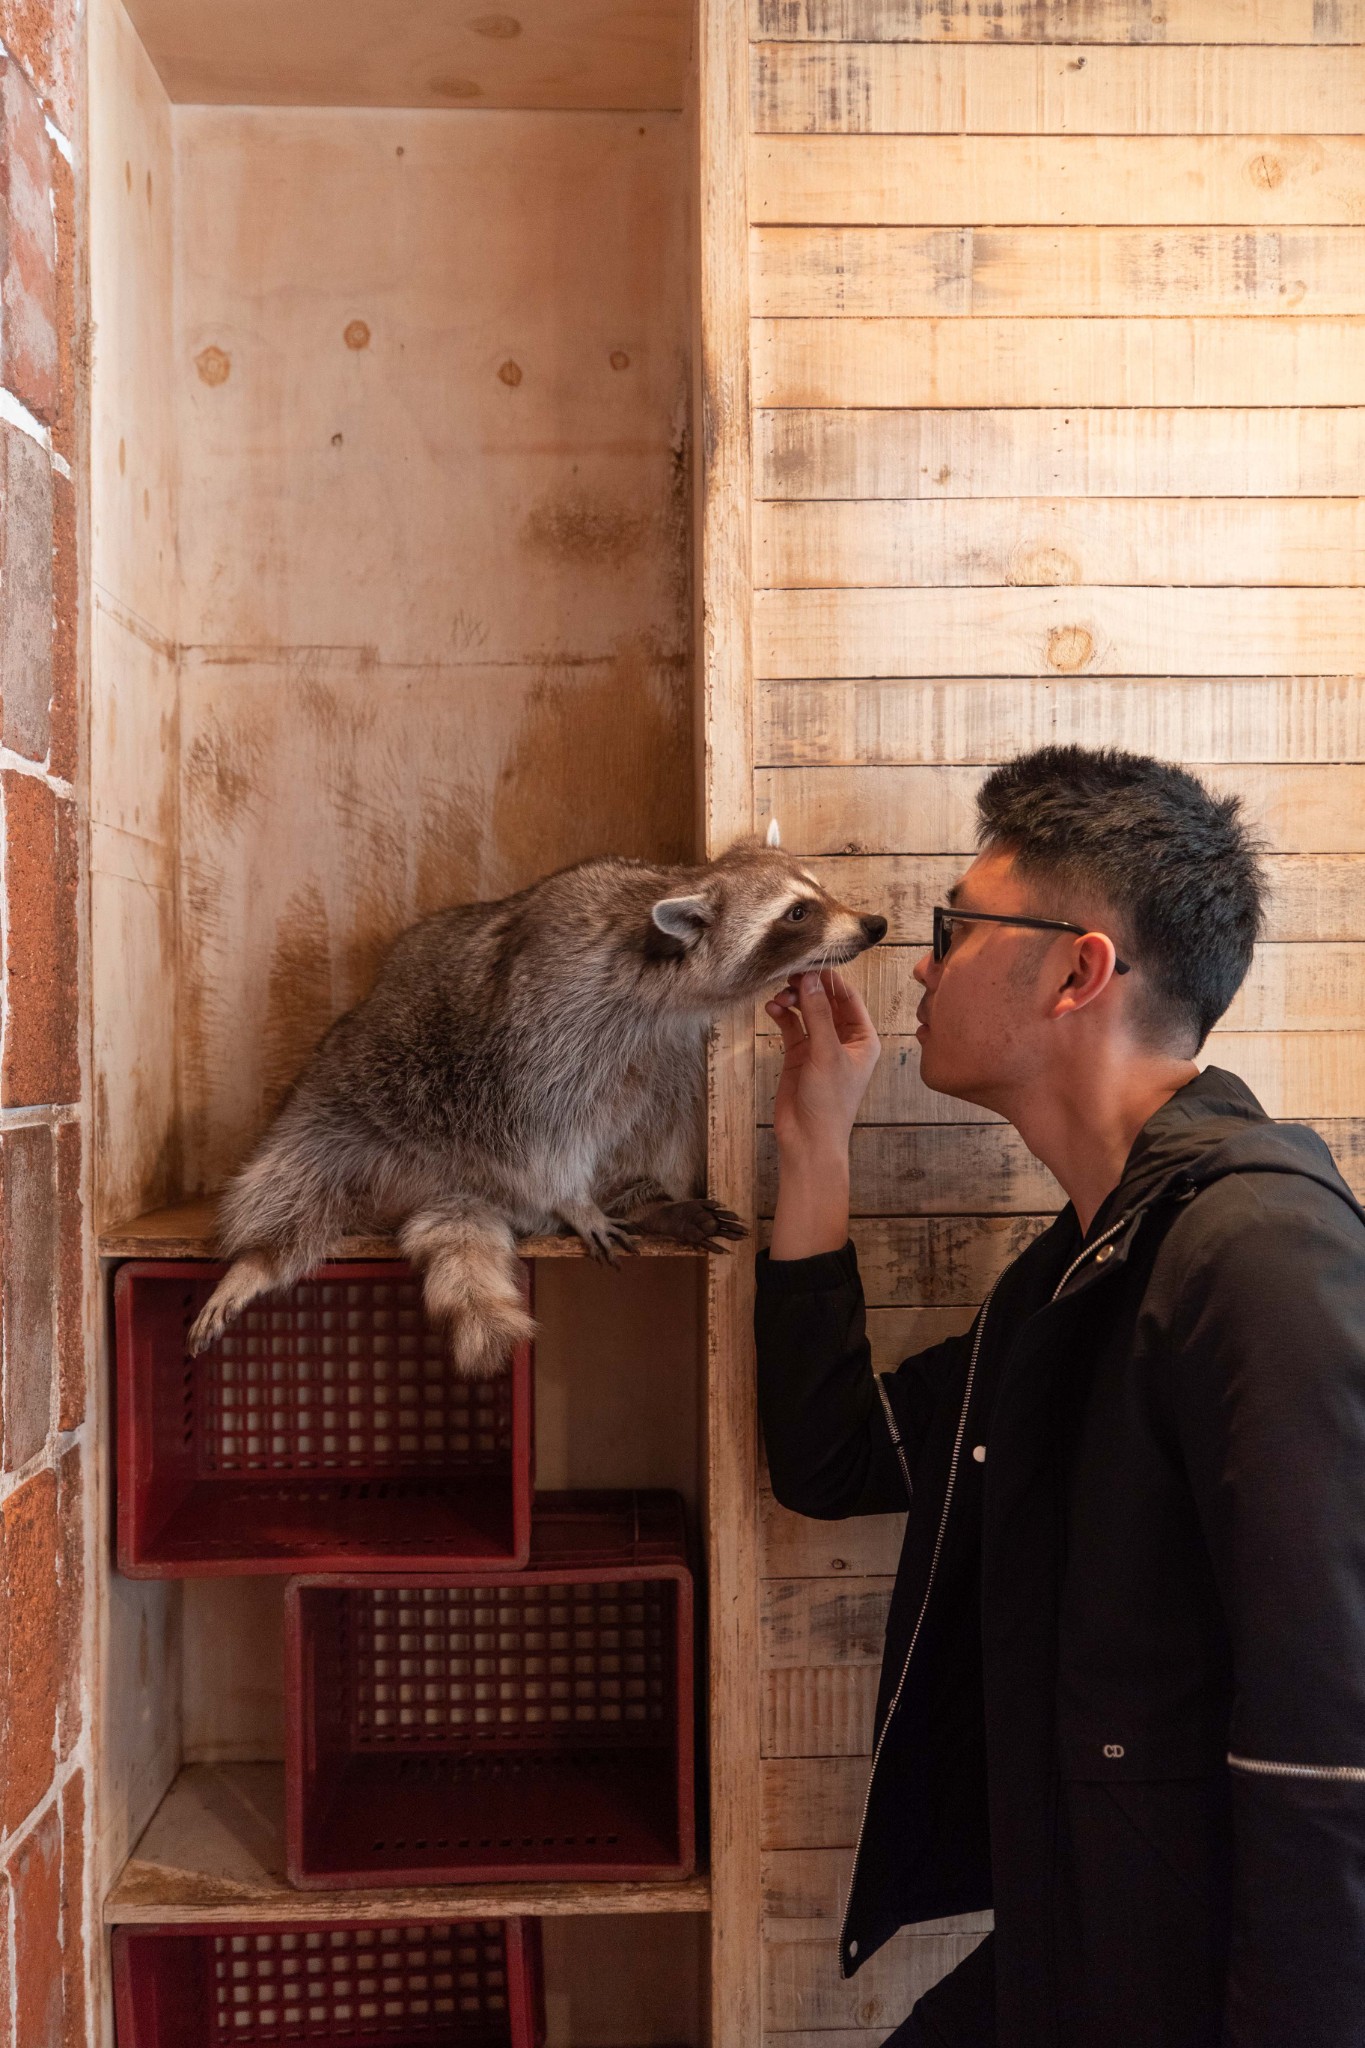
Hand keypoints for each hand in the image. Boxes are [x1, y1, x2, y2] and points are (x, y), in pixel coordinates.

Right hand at [766, 969, 880, 1162]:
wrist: (808, 1141)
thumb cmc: (830, 1104)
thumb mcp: (827, 1054)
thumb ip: (818, 1015)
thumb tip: (810, 979)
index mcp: (863, 1038)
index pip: (848, 997)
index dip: (830, 979)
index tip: (811, 962)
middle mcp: (843, 1039)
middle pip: (826, 1001)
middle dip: (809, 987)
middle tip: (790, 974)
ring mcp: (820, 1046)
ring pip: (807, 1011)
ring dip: (794, 1000)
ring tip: (780, 996)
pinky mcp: (799, 1055)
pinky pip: (791, 1026)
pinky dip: (782, 1015)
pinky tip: (772, 1009)